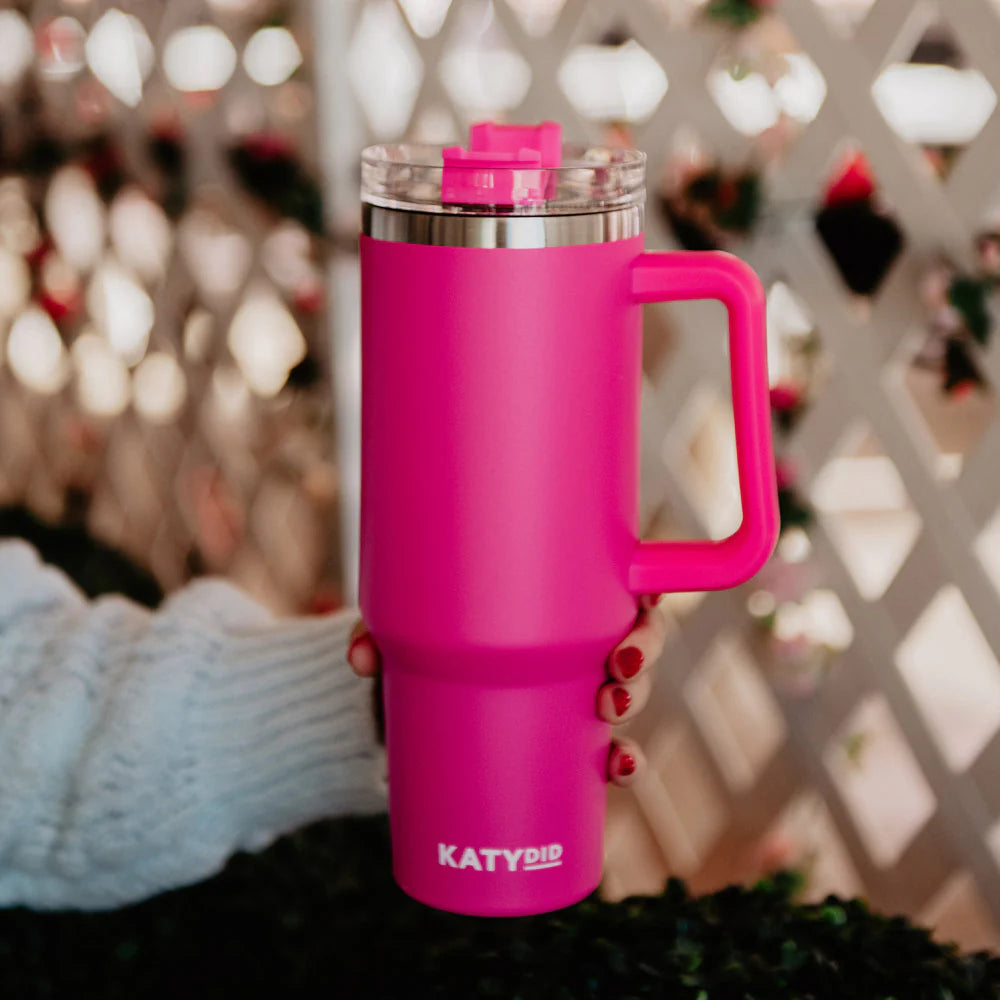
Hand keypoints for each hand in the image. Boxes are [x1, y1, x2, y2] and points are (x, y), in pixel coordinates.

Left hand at [347, 593, 665, 787]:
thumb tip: (364, 659)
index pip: (614, 589)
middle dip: (641, 658)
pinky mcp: (560, 744)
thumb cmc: (415, 649)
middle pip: (633, 643)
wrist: (400, 712)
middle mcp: (572, 647)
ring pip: (624, 697)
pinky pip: (603, 753)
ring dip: (633, 710)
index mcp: (552, 603)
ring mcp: (570, 697)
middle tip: (616, 673)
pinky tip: (618, 771)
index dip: (642, 597)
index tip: (638, 607)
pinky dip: (620, 764)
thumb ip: (378, 633)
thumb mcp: (398, 634)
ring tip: (611, 718)